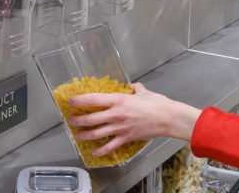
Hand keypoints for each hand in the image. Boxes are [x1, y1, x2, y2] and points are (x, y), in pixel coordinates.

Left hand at [67, 83, 201, 155]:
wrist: (168, 118)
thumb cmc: (157, 104)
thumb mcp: (144, 92)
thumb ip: (136, 88)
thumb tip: (133, 86)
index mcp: (119, 100)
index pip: (93, 99)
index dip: (79, 100)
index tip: (70, 101)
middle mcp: (116, 114)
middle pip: (90, 119)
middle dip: (77, 120)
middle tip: (71, 120)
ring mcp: (120, 127)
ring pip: (96, 133)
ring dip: (84, 135)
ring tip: (78, 135)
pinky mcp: (126, 138)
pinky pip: (109, 146)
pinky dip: (100, 150)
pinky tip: (94, 151)